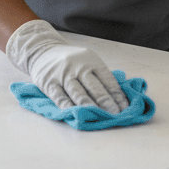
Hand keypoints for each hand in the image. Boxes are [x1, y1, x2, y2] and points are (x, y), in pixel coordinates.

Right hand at [6, 20, 129, 113]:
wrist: (42, 49)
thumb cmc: (71, 60)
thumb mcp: (88, 60)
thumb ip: (100, 76)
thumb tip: (119, 98)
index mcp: (92, 61)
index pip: (108, 81)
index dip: (118, 96)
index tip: (126, 110)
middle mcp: (79, 67)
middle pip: (95, 88)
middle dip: (107, 104)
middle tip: (116, 117)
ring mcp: (63, 75)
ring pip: (79, 94)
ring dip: (91, 108)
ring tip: (100, 119)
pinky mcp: (49, 83)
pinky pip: (60, 98)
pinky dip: (69, 108)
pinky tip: (77, 116)